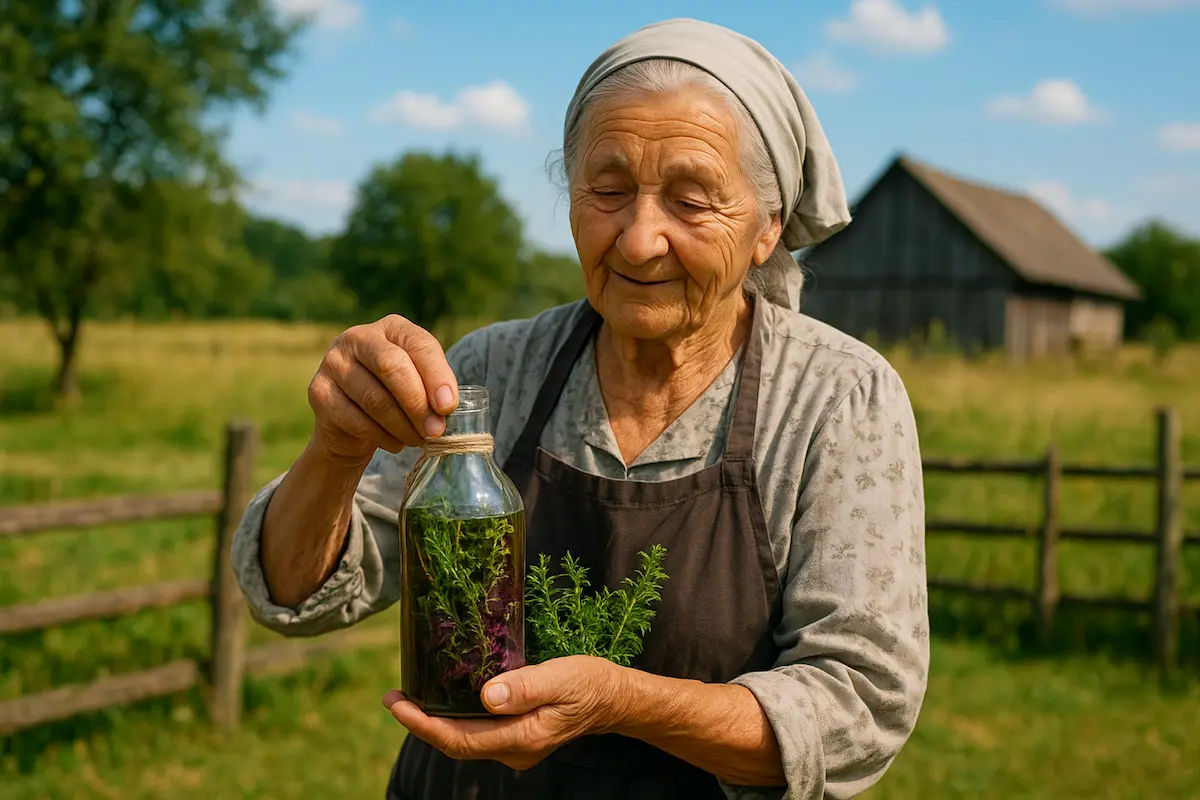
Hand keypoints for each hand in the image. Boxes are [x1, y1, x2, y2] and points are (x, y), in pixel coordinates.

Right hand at [307, 314, 458, 464]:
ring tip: (418, 440)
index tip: (448, 406)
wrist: (352, 424)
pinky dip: (382, 437)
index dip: (436, 375)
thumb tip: (445, 407)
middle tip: (435, 430)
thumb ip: (433, 389)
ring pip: (374, 398)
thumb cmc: (395, 397)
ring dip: (402, 426)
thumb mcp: (419, 384)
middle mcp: (358, 338)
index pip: (418, 344)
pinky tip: (396, 444)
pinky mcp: (318, 391)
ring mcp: (333, 363)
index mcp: (391, 327)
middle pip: (392, 366)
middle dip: (418, 403)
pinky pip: (354, 419)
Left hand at [383, 656, 627, 770]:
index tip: (397, 705)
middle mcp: (513, 750)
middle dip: (421, 723)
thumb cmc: (589, 684)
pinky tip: (445, 699)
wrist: (613, 700)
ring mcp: (515, 746)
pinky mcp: (517, 736)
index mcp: (521, 738)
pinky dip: (455, 718)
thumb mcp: (561, 678)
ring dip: (435, 721)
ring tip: (409, 697)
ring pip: (465, 739)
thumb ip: (525, 687)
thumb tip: (487, 695)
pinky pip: (477, 732)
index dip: (423, 725)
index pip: (460, 738)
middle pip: (456, 743)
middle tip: (393, 698)